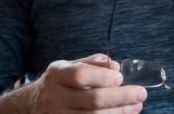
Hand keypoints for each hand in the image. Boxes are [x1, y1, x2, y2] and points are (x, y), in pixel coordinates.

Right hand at [0, 53, 145, 113]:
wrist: (32, 105)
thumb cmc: (59, 83)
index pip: (80, 76)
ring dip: (120, 112)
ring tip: (137, 105)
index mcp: (57, 76)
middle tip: (141, 93)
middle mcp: (55, 97)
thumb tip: (115, 66)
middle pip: (92, 100)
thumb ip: (93, 63)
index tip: (121, 77)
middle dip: (121, 97)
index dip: (102, 77)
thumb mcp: (69, 66)